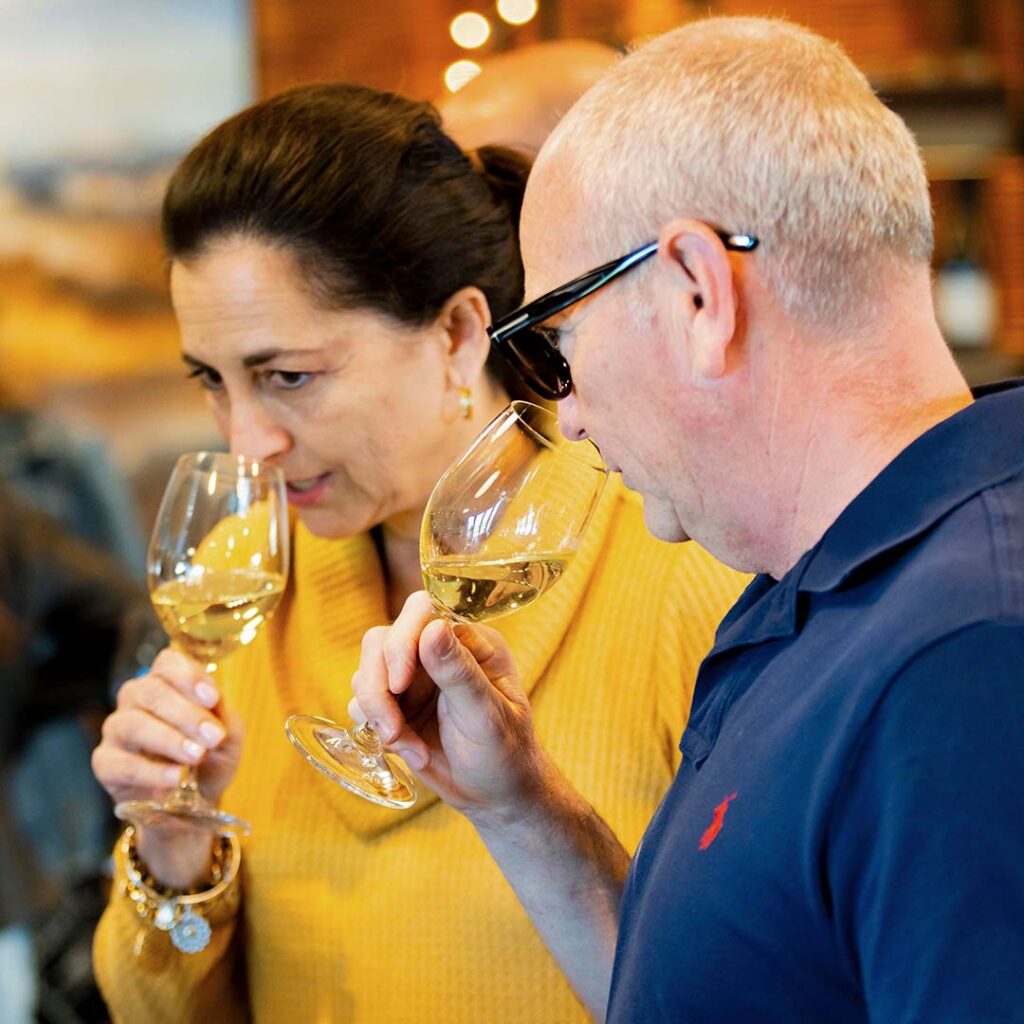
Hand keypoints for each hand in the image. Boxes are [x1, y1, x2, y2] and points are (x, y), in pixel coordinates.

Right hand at [92, 647, 243, 886]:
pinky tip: (174, 778)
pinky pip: (119, 762)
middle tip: (214, 737)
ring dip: (169, 740)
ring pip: (133, 724)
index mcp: (167, 681)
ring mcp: (117, 729)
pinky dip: (150, 771)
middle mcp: (136, 698)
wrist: (194, 803)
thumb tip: (214, 700)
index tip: (213, 698)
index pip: (168, 663)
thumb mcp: (228, 735)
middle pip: (151, 692)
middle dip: (187, 714)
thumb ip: (222, 714)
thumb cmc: (211, 757)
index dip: (189, 676)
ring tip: (197, 756)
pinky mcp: (105, 762)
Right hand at [350, 592, 550, 822]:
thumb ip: (459, 672)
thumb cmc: (505, 752)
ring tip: (406, 745)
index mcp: (470, 642)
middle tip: (392, 729)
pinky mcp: (395, 706)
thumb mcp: (487, 716)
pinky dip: (377, 730)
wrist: (495, 796)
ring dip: (377, 711)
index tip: (400, 684)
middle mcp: (437, 652)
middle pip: (382, 641)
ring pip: (366, 671)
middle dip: (378, 685)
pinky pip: (362, 703)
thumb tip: (433, 628)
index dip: (402, 642)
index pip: (422, 612)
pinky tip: (411, 753)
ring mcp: (413, 678)